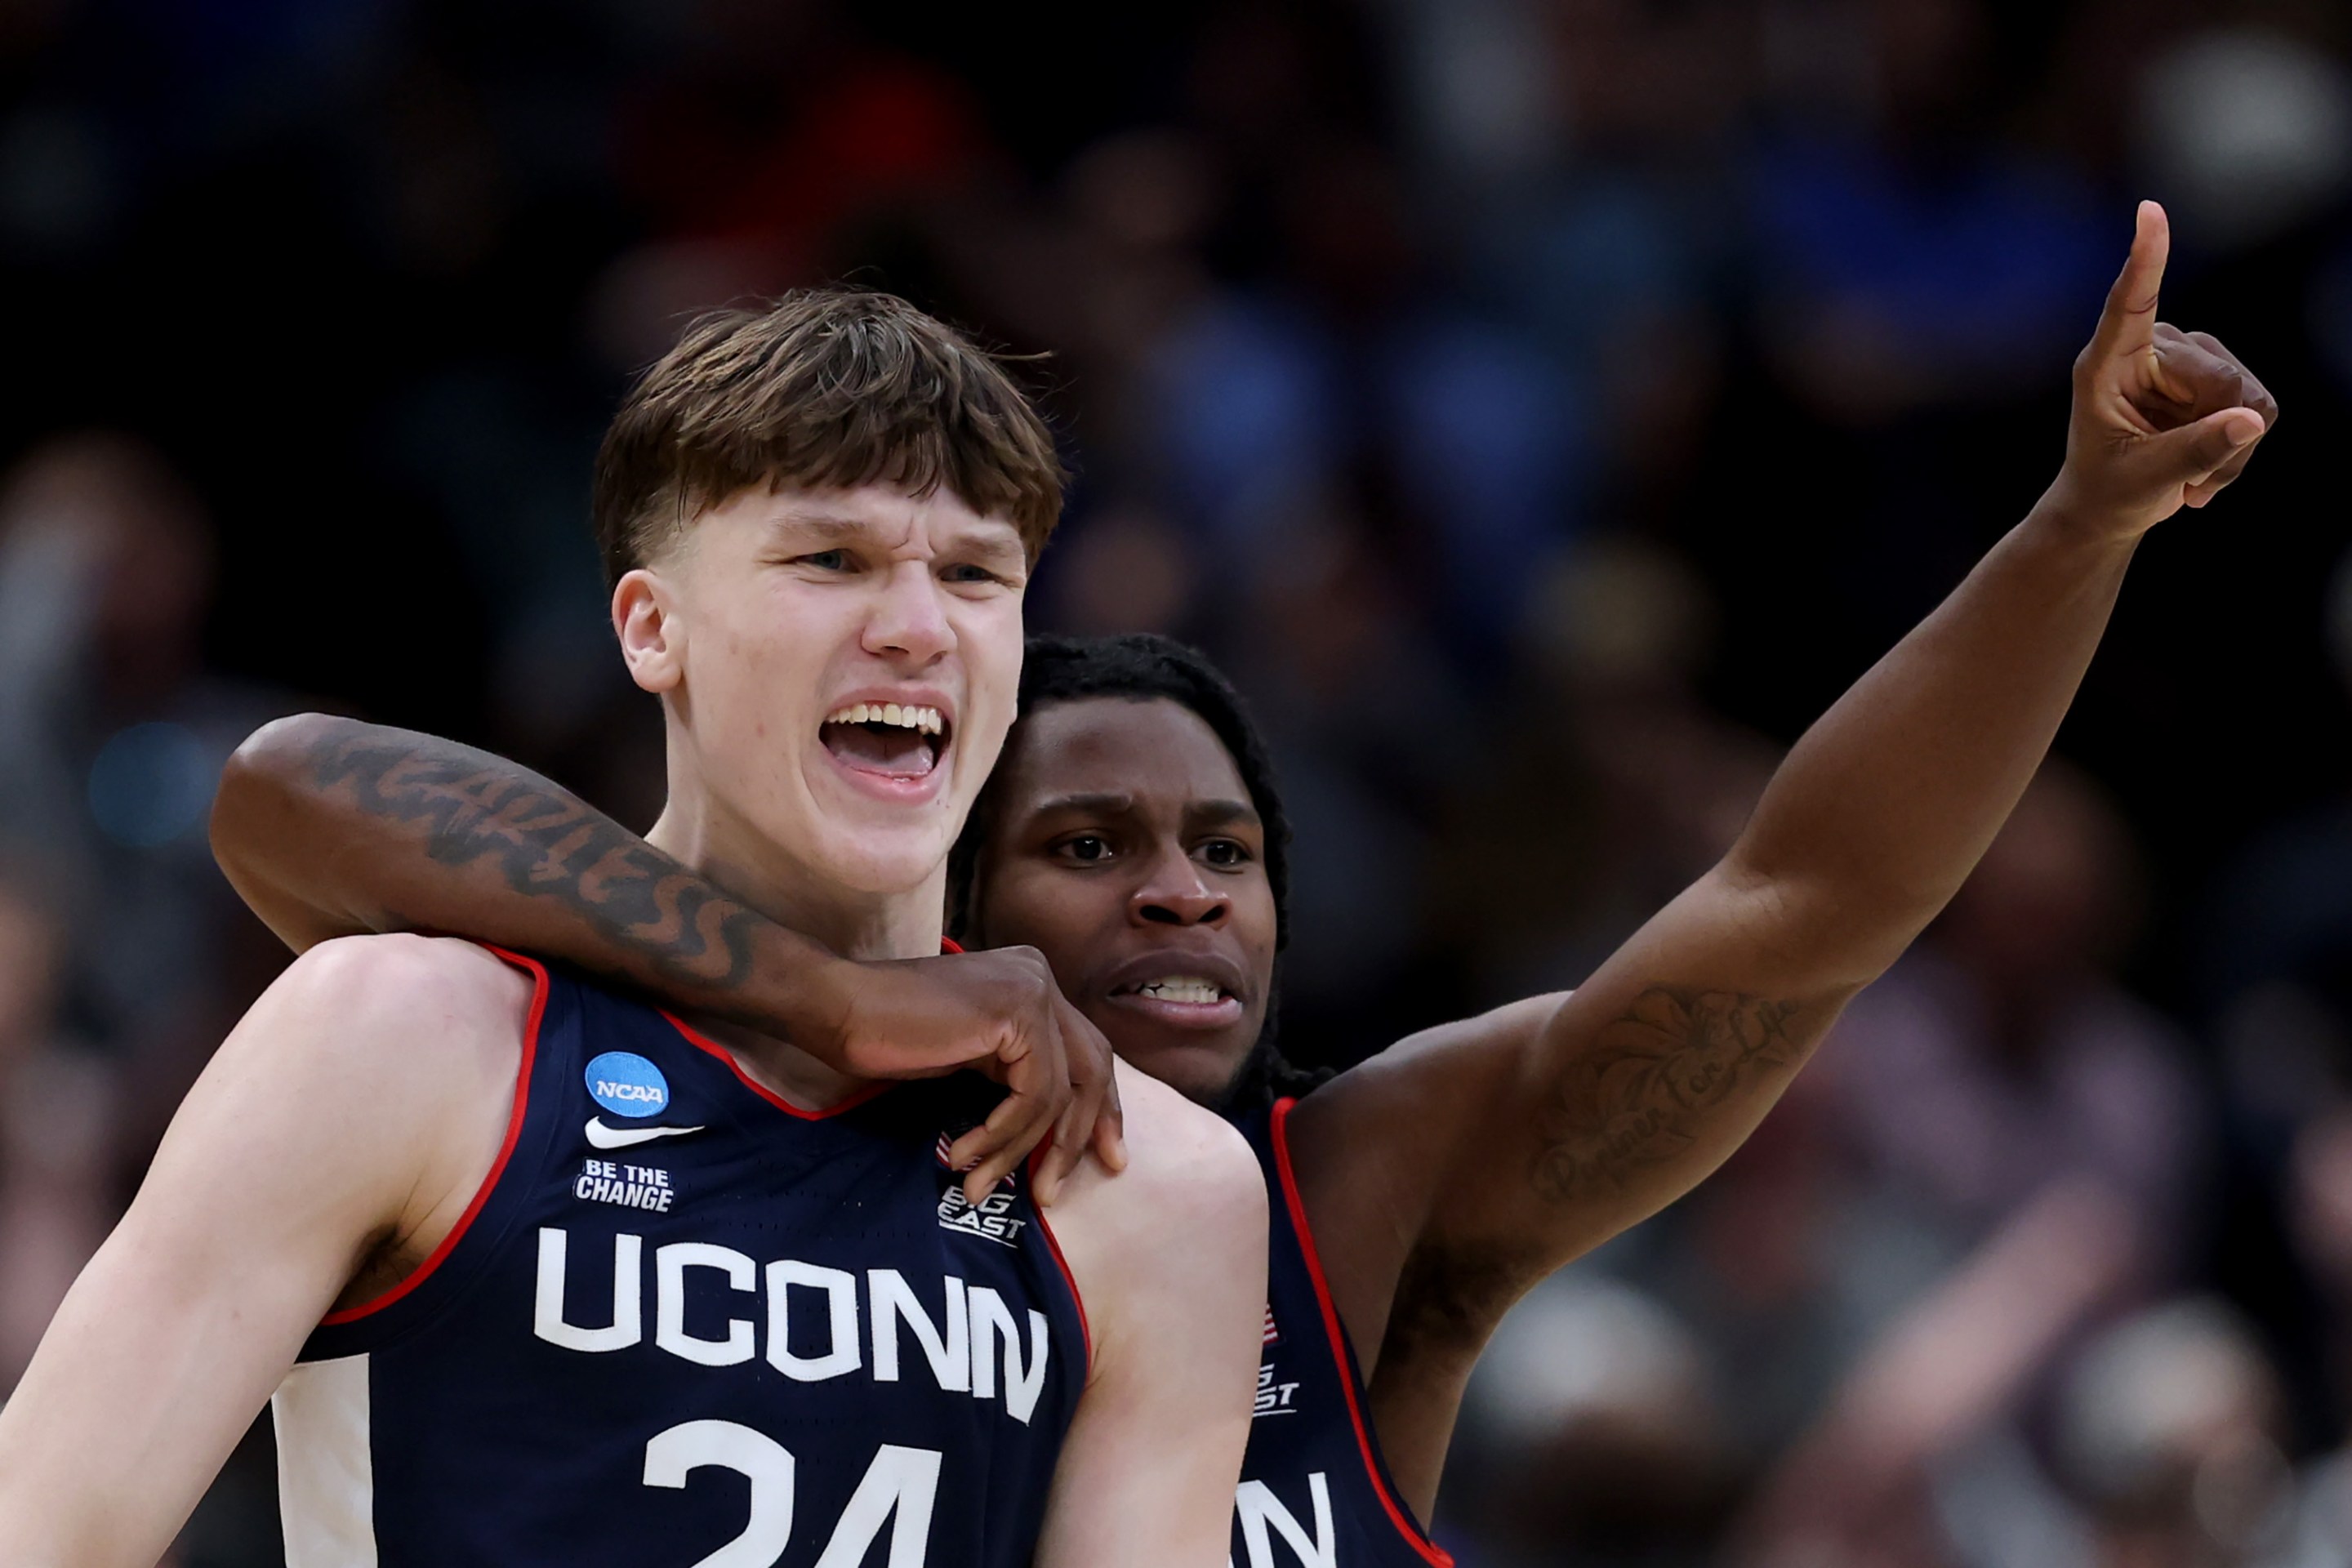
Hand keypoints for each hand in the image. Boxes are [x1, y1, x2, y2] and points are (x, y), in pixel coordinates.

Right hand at [799, 946, 1125, 1206]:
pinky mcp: (1018, 1012)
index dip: (1099, 1108)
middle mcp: (1040, 977)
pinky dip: (1003, 1135)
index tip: (1102, 1158)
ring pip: (1057, 1093)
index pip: (1087, 1052)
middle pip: (1091, 1068)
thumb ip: (1015, 1072)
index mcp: (1033, 983)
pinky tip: (965, 1154)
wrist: (840, 1007)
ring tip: (980, 1186)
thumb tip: (1056, 1129)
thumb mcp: (971, 1055)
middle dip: (1084, 1133)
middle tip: (1058, 1190)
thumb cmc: (890, 1036)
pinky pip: (1032, 1095)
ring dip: (1019, 1151)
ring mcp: (1033, 989)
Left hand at [2047, 200, 2277, 538]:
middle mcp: (2149, 350)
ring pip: (2245, 393)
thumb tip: (2252, 419)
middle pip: (2218, 377)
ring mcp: (2187, 359)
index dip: (2145, 258)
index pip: (2129, 303)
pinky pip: (2258, 406)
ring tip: (2189, 476)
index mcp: (2106, 366)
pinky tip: (2205, 472)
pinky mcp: (2216, 374)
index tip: (2149, 211)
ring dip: (2228, 448)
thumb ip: (2194, 452)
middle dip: (2216, 434)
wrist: (2109, 508)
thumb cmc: (2108, 491)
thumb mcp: (2143, 480)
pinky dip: (2240, 447)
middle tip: (2185, 480)